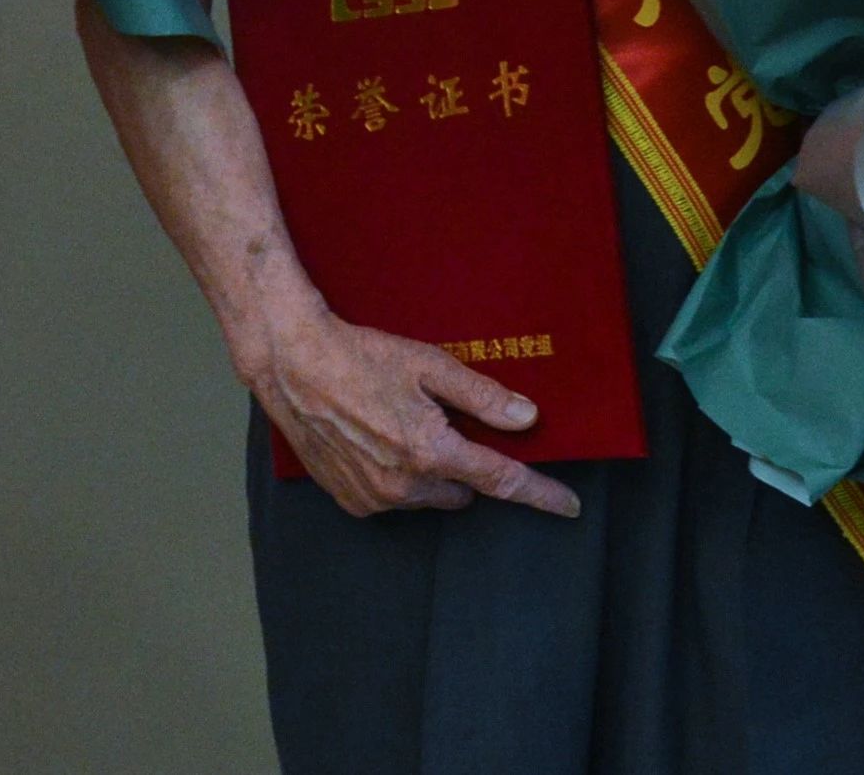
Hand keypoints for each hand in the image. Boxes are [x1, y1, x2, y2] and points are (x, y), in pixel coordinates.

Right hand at [251, 300, 581, 519]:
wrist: (295, 366)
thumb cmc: (362, 357)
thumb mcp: (430, 365)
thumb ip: (484, 396)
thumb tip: (527, 418)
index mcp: (431, 450)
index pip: (501, 481)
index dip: (539, 493)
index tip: (567, 505)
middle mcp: (405, 484)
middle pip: (465, 489)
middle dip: (467, 463)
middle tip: (449, 421)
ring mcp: (376, 498)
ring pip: (430, 494)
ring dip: (432, 470)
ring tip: (405, 422)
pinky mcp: (352, 501)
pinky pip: (395, 498)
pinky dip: (399, 475)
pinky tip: (381, 438)